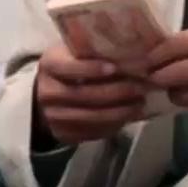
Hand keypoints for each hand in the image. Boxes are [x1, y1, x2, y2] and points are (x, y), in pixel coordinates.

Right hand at [32, 43, 152, 145]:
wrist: (49, 92)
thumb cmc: (71, 65)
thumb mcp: (75, 52)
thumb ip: (94, 53)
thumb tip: (133, 56)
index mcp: (49, 65)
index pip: (69, 68)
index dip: (92, 69)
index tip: (116, 68)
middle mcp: (47, 92)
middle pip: (83, 95)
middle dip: (115, 93)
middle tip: (140, 88)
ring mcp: (52, 116)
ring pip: (90, 118)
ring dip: (119, 112)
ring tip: (139, 104)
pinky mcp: (62, 134)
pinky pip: (91, 133)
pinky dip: (113, 126)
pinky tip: (128, 117)